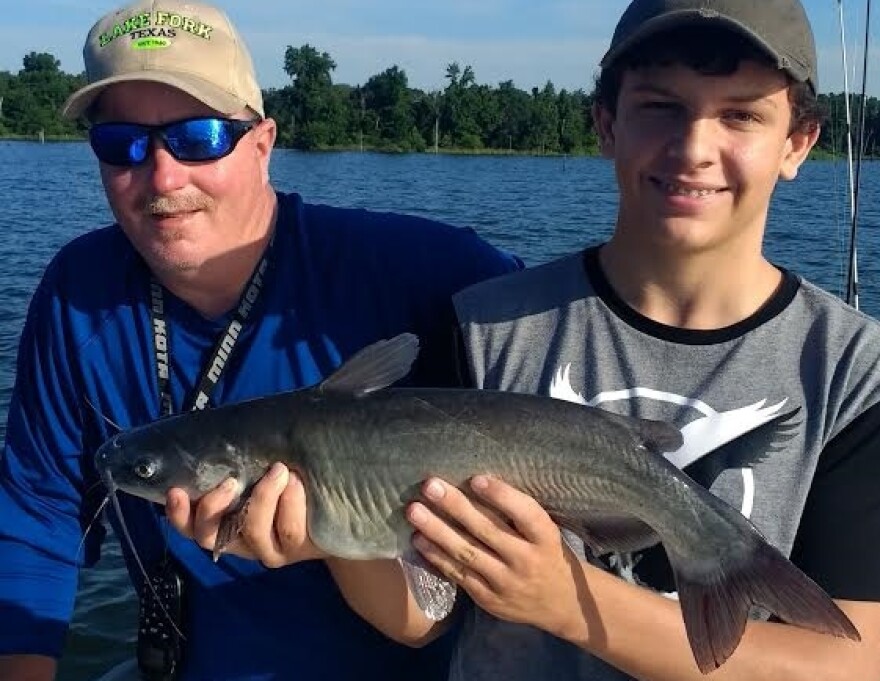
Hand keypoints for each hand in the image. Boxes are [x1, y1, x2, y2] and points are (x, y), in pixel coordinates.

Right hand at [166, 462, 327, 566]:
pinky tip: (297, 482)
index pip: (190, 526)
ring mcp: (268, 549)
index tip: (175, 490)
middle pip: (210, 536)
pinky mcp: (295, 549)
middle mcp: (240, 541)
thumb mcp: (262, 467)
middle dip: (215, 506)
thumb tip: (224, 428)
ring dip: (263, 497)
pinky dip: (291, 503)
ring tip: (279, 469)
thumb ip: (240, 459)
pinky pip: (288, 529)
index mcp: (223, 522)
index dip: (179, 514)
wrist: (335, 508)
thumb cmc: (291, 477)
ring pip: (254, 532)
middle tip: (230, 480)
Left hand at [406, 476, 586, 637]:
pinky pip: (458, 574)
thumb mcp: (545, 532)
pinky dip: (436, 556)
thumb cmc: (547, 553)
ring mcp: (506, 582)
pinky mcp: (489, 599)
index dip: (501, 496)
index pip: (525, 513)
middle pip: (487, 530)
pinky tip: (419, 538)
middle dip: (455, 506)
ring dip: (437, 530)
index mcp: (545, 537)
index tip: (476, 478)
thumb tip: (476, 480)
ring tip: (414, 511)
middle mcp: (526, 560)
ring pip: (467, 552)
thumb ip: (519, 513)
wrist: (561, 604)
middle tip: (430, 486)